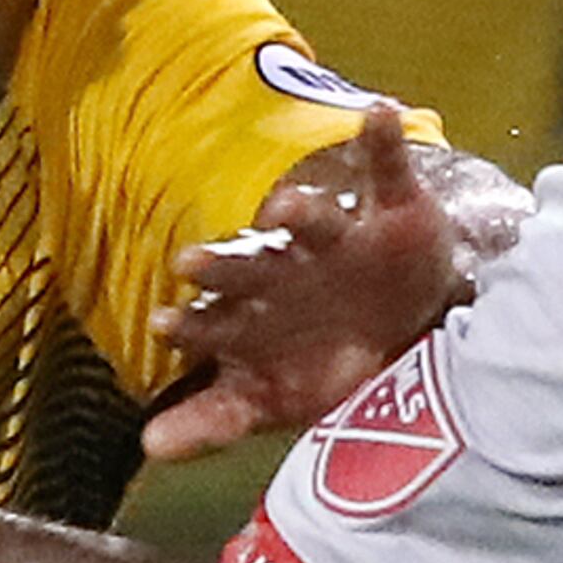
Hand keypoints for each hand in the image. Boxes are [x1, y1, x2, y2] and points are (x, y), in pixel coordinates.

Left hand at [145, 107, 463, 462]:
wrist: (413, 334)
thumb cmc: (327, 360)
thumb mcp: (275, 399)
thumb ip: (215, 421)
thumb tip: (149, 448)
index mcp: (258, 313)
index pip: (216, 320)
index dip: (191, 325)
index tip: (162, 327)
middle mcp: (291, 271)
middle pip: (253, 267)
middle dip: (225, 267)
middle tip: (189, 264)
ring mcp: (339, 241)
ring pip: (314, 223)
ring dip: (300, 213)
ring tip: (285, 208)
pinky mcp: (393, 211)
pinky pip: (388, 169)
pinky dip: (383, 140)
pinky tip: (378, 114)